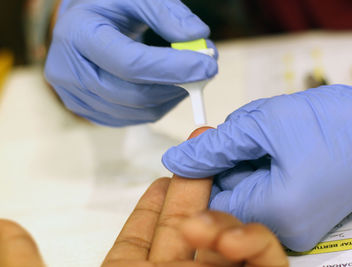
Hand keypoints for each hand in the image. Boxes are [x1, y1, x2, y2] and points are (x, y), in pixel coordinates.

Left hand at [0, 128, 287, 266]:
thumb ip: (23, 263)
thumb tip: (6, 226)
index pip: (146, 240)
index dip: (157, 205)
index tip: (167, 175)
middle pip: (194, 233)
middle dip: (198, 191)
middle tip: (202, 154)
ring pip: (234, 246)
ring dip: (229, 214)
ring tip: (214, 184)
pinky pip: (267, 264)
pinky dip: (257, 244)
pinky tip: (233, 229)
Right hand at [44, 0, 217, 125]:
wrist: (81, 26)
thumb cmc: (109, 8)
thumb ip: (167, 13)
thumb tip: (198, 37)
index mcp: (78, 35)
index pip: (131, 63)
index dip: (173, 68)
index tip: (209, 65)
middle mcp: (69, 71)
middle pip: (133, 93)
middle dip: (178, 85)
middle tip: (206, 71)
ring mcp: (76, 96)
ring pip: (136, 111)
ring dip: (172, 97)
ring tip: (189, 76)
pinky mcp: (88, 111)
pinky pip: (132, 119)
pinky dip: (158, 106)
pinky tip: (169, 87)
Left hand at [162, 71, 351, 251]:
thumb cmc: (337, 122)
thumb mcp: (264, 124)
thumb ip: (216, 145)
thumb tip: (178, 160)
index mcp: (275, 212)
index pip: (212, 202)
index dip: (205, 168)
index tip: (210, 141)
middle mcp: (285, 228)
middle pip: (229, 195)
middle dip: (231, 157)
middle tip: (248, 128)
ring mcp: (295, 222)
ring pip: (247, 187)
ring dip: (248, 155)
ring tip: (268, 131)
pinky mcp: (302, 209)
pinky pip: (266, 188)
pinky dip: (263, 162)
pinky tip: (277, 141)